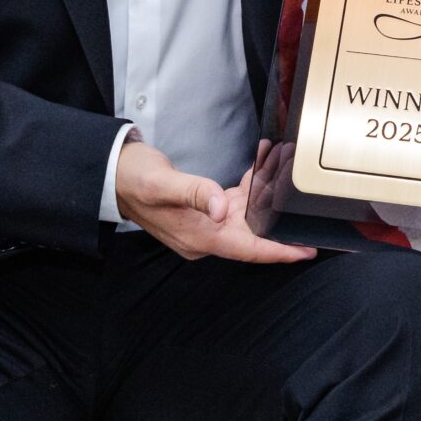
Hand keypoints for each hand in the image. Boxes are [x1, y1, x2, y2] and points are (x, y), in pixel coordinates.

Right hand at [115, 139, 315, 263]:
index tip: (306, 251)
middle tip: (306, 203)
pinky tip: (261, 168)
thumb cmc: (136, 179)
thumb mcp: (163, 184)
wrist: (115, 174)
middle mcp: (206, 234)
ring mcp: (205, 223)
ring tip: (287, 174)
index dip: (278, 252)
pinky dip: (249, 187)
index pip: (247, 249)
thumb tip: (220, 207)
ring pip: (246, 215)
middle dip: (279, 219)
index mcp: (199, 236)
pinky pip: (235, 202)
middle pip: (253, 233)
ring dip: (266, 197)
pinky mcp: (204, 208)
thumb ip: (195, 192)